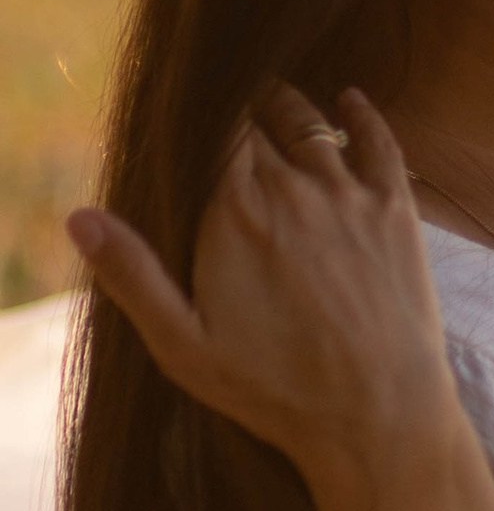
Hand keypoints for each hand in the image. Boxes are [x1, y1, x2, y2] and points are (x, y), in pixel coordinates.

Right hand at [70, 87, 469, 510]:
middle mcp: (293, 190)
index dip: (202, 115)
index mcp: (235, 215)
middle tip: (225, 104)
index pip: (214, 132)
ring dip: (288, 107)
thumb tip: (80, 218)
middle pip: (259, 122)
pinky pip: (380, 143)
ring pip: (313, 125)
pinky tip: (350, 100)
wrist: (376, 411)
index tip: (190, 111)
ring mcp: (349, 196)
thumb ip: (132, 276)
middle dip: (239, 108)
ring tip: (271, 99)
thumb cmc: (274, 386)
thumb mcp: (184, 344)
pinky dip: (363, 115)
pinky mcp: (396, 211)